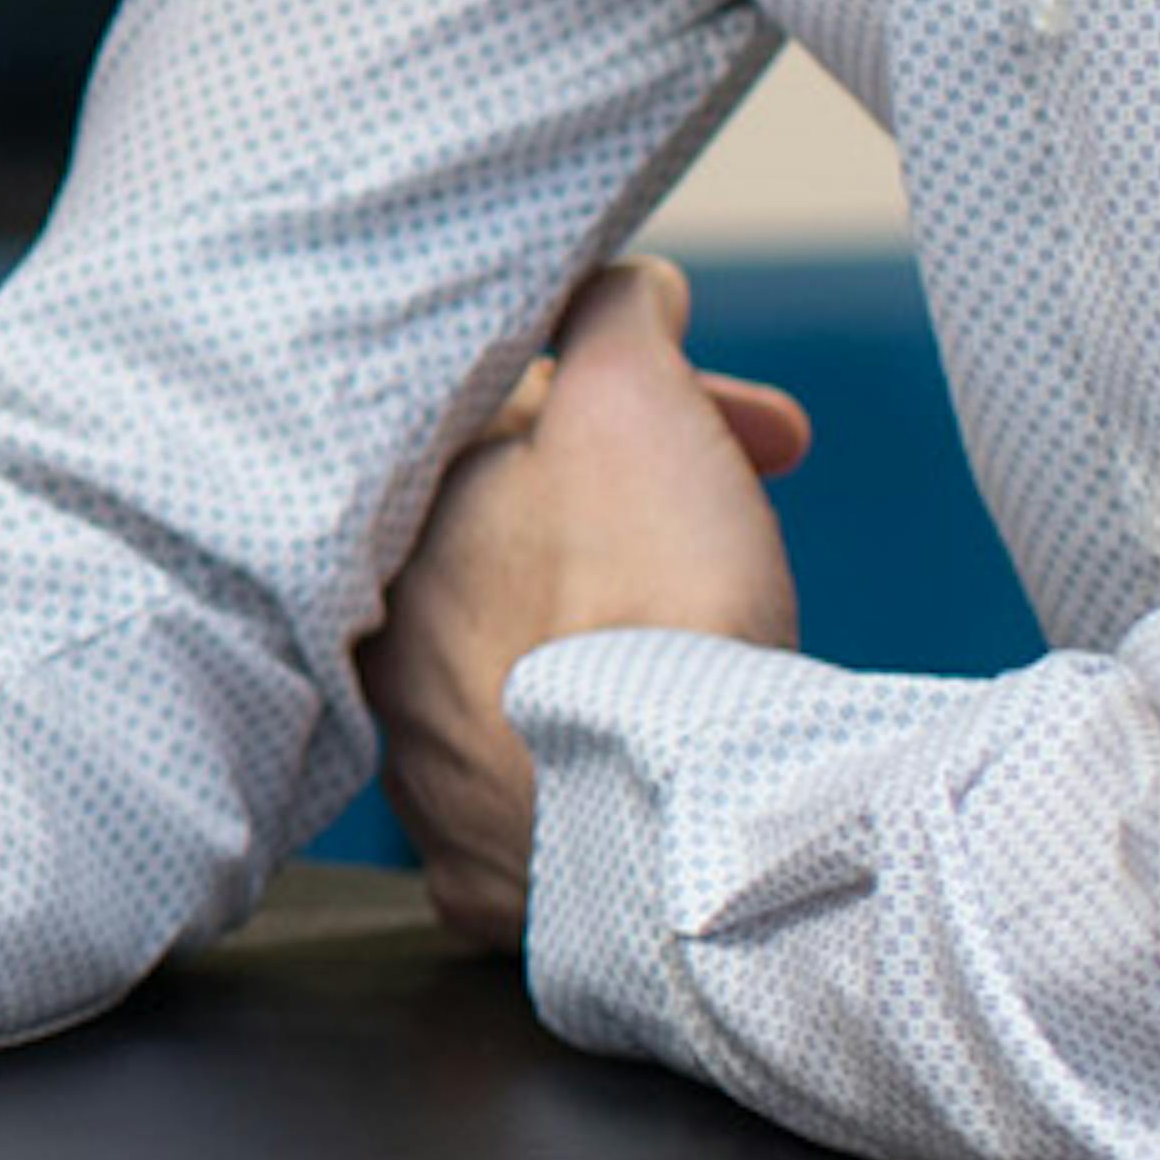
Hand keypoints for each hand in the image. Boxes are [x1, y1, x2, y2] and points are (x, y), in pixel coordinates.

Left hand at [360, 258, 808, 958]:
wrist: (683, 828)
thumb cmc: (648, 599)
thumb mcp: (631, 400)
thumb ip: (612, 317)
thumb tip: (624, 286)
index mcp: (395, 529)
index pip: (521, 420)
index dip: (657, 401)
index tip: (760, 427)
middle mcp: (381, 652)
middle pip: (531, 537)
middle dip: (661, 498)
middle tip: (777, 500)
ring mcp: (422, 773)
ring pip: (532, 656)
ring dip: (628, 620)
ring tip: (733, 626)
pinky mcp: (481, 873)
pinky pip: (539, 784)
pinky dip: (607, 744)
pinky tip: (667, 732)